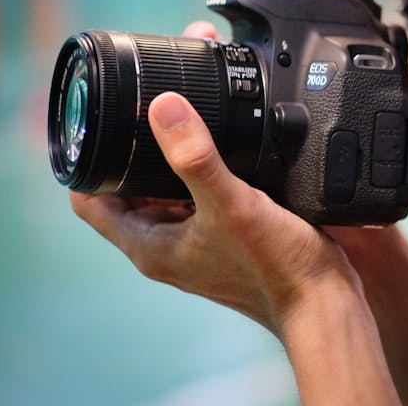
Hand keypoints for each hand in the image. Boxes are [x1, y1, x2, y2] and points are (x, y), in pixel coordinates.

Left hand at [69, 21, 360, 336]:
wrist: (321, 300)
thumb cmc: (274, 266)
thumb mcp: (230, 203)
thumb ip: (196, 157)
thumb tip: (163, 107)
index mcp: (149, 246)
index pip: (91, 202)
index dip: (87, 164)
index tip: (100, 126)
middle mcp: (167, 249)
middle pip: (128, 195)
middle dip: (131, 157)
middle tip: (148, 115)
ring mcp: (196, 246)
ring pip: (166, 197)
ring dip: (171, 166)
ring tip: (188, 127)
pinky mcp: (227, 240)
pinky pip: (201, 201)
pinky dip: (205, 178)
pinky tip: (229, 157)